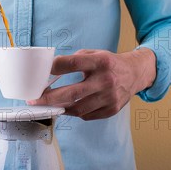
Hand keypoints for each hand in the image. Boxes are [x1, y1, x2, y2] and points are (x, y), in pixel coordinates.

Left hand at [27, 48, 156, 120]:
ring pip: (78, 109)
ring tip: (50, 105)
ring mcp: (109, 97)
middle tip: (35, 100)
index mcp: (100, 62)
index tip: (41, 73)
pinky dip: (74, 112)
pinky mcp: (111, 110)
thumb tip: (51, 70)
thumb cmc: (109, 63)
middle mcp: (105, 80)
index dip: (54, 68)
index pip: (72, 64)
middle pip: (72, 93)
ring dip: (60, 108)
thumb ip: (75, 60)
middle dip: (49, 98)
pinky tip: (68, 107)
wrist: (135, 74)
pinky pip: (87, 115)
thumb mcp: (94, 54)